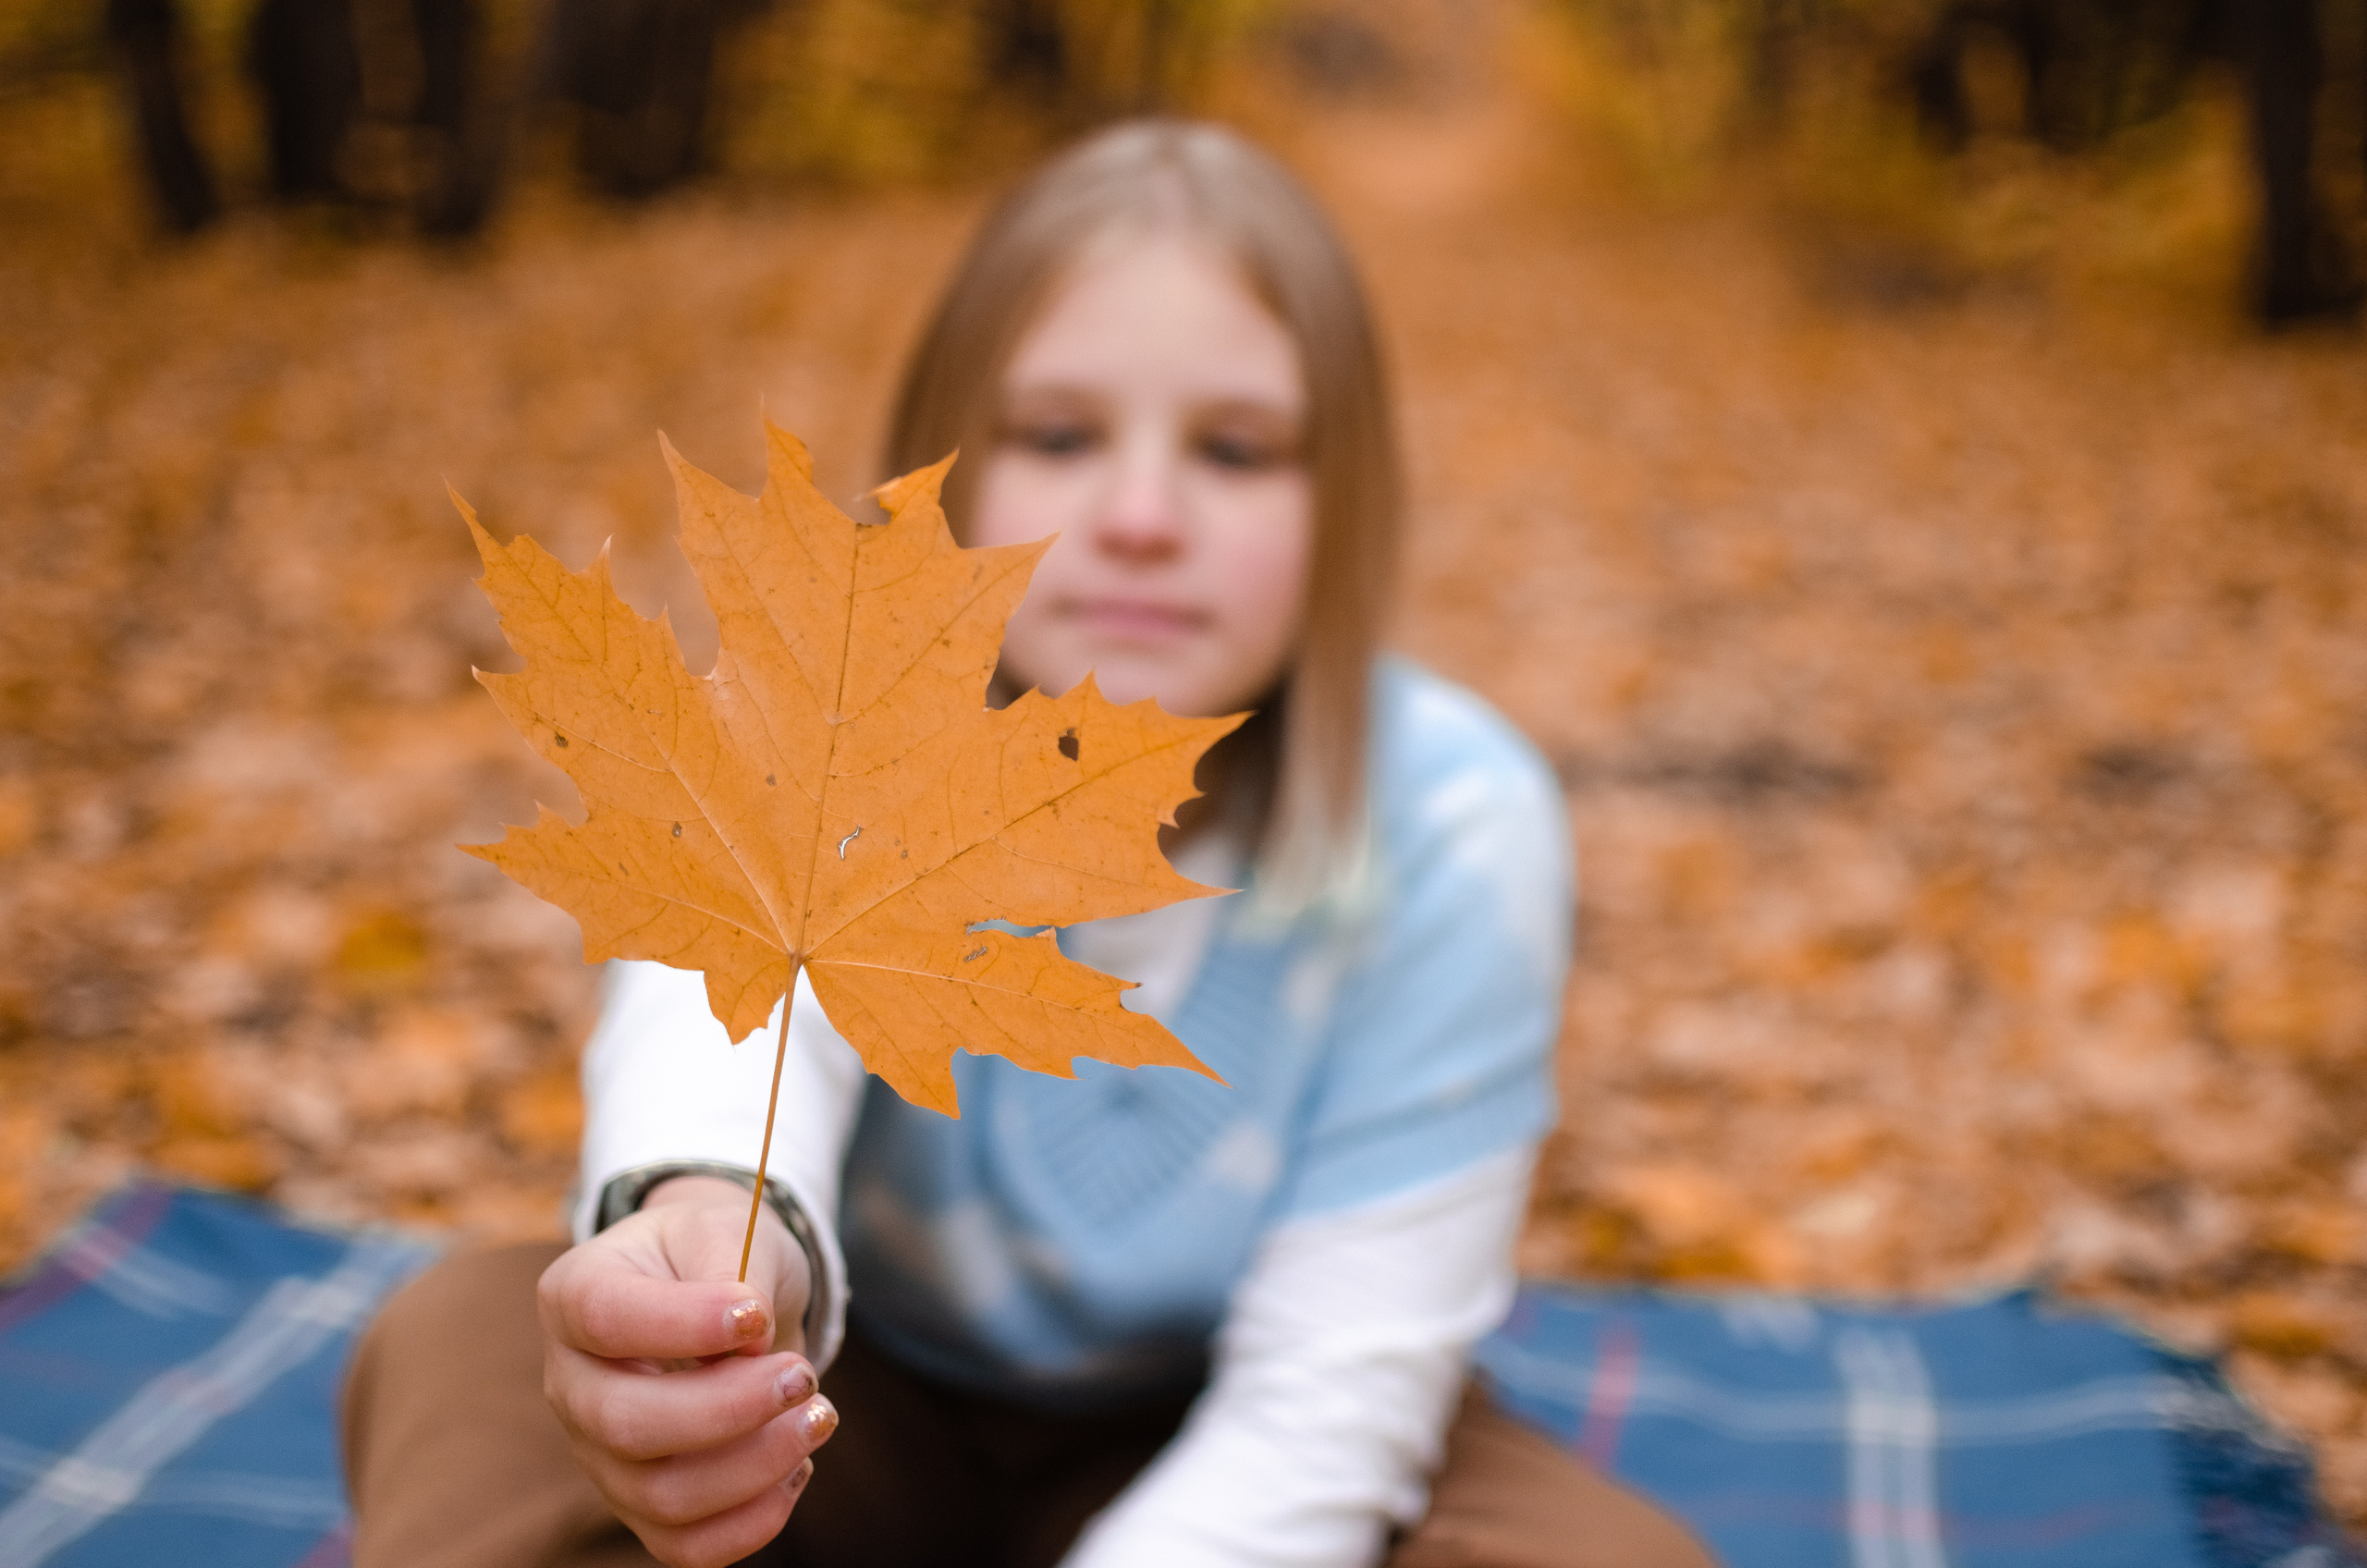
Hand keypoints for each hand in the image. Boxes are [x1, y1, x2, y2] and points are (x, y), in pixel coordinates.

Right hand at [538, 1176, 836, 1566]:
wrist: (724, 1294)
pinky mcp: (643, 1503)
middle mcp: (572, 1383)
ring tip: (818, 1416)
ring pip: (661, 1496)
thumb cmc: (715, 1255)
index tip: (757, 1315)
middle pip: (626, 1424)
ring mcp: (600, 1453)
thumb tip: (752, 1348)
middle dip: (730, 1408)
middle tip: (804, 1374)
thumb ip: (734, 1272)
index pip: (605, 1320)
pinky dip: (752, 1520)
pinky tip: (797, 1467)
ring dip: (756, 1465)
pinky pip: (685, 1546)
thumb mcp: (727, 1228)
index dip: (684, 1325)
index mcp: (575, 1296)